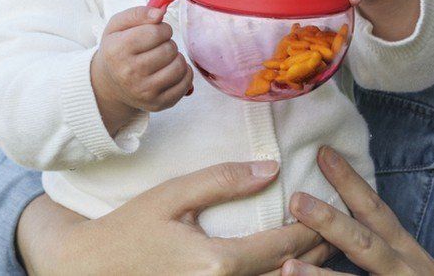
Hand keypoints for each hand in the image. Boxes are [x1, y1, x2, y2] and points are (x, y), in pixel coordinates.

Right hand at [18, 160, 333, 275]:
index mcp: (219, 263)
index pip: (283, 244)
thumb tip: (270, 168)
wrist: (91, 270)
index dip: (313, 227)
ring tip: (327, 247)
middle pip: (286, 272)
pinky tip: (286, 263)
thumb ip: (224, 180)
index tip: (335, 208)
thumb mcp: (175, 195)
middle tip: (342, 228)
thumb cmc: (132, 228)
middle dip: (318, 251)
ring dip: (302, 269)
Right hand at [91, 5, 193, 133]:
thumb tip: (159, 14)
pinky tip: (170, 70)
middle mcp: (129, 74)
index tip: (155, 33)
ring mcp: (144, 92)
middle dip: (168, 43)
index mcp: (117, 51)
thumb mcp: (117, 26)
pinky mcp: (159, 104)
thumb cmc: (118, 49)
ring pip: (180, 66)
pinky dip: (184, 73)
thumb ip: (138, 13)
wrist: (110, 83)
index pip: (156, 32)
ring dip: (176, 58)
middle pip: (170, 49)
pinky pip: (186, 83)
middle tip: (157, 48)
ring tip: (163, 59)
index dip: (162, 28)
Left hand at [281, 147, 433, 275]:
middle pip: (365, 241)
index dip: (349, 181)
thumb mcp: (409, 262)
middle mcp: (404, 268)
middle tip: (296, 200)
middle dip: (330, 221)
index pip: (375, 209)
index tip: (323, 153)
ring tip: (288, 267)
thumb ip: (379, 243)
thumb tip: (337, 221)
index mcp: (404, 250)